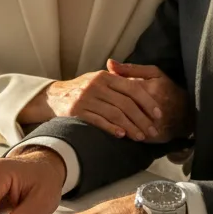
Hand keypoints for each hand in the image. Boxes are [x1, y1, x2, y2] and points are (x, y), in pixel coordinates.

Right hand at [17, 71, 162, 141]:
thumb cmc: (83, 89)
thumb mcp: (99, 79)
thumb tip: (144, 83)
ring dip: (130, 127)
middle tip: (152, 131)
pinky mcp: (77, 112)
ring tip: (140, 137)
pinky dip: (111, 128)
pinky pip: (98, 121)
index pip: (132, 88)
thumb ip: (119, 79)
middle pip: (126, 103)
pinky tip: (122, 135)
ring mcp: (86, 99)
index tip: (158, 114)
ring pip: (114, 114)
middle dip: (142, 119)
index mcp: (105, 76)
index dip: (147, 102)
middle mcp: (96, 85)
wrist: (54, 97)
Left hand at [106, 60, 191, 142]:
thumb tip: (109, 63)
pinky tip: (116, 131)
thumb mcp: (153, 73)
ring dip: (115, 123)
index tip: (103, 92)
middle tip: (100, 106)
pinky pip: (135, 136)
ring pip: (127, 125)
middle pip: (122, 109)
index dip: (110, 92)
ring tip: (106, 119)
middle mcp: (151, 107)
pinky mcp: (154, 137)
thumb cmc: (167, 89)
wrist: (186, 112)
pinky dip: (124, 134)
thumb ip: (131, 69)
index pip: (123, 91)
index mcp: (150, 89)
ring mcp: (153, 124)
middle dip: (109, 108)